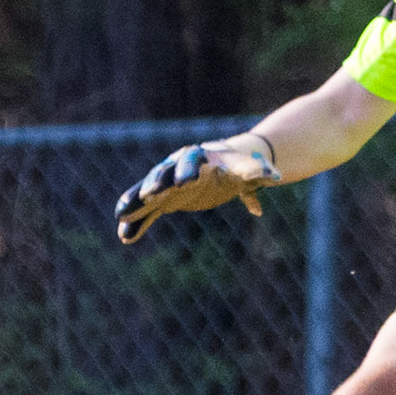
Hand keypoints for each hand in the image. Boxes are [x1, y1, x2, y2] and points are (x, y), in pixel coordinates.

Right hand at [114, 140, 282, 243]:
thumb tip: (275, 177)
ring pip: (148, 193)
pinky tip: (125, 237)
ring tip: (120, 216)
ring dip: (135, 203)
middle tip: (148, 194)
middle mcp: (178, 167)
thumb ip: (257, 173)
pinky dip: (137, 223)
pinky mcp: (164, 200)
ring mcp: (168, 184)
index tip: (183, 183)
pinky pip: (147, 212)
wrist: (222, 164)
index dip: (187, 171)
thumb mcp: (247, 169)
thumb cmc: (237, 165)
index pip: (192, 161)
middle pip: (164, 173)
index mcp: (200, 157)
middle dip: (156, 184)